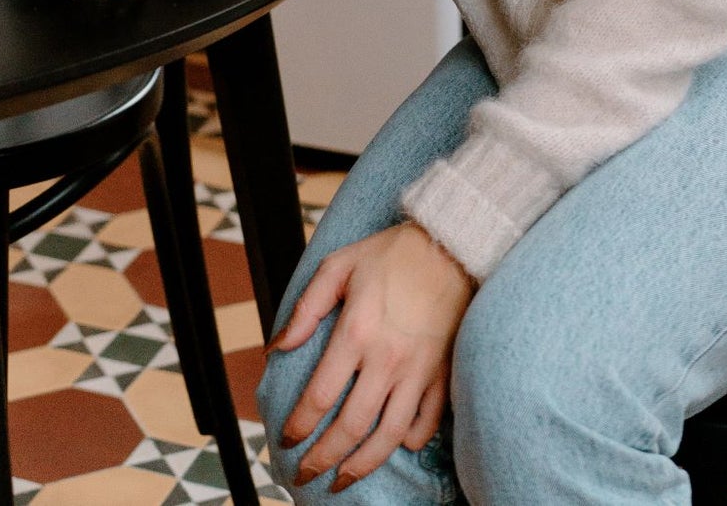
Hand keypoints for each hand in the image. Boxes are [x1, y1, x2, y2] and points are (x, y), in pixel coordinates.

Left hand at [272, 222, 473, 488]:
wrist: (448, 246)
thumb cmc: (389, 254)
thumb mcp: (337, 266)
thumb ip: (306, 309)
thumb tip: (277, 347)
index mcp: (356, 332)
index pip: (320, 396)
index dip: (299, 425)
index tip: (286, 440)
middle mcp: (387, 359)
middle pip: (352, 426)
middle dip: (324, 458)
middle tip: (305, 475)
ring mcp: (417, 371)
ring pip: (390, 436)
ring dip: (363, 464)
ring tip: (343, 479)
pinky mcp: (441, 374)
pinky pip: (428, 422)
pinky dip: (411, 442)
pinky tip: (394, 448)